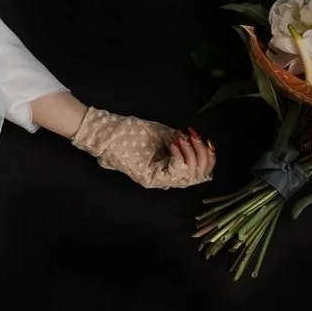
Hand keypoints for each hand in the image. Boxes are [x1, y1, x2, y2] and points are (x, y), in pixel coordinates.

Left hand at [68, 106, 217, 189]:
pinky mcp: (148, 178)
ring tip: (183, 138)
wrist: (105, 131)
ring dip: (192, 154)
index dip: (207, 157)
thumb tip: (196, 142)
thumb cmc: (129, 130)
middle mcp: (162, 178)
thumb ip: (178, 141)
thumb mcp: (161, 134)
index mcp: (165, 168)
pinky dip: (180, 156)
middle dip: (201, 155)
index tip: (206, 140)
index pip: (196, 171)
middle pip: (197, 176)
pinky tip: (175, 142)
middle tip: (195, 137)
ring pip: (188, 176)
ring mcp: (156, 180)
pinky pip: (175, 173)